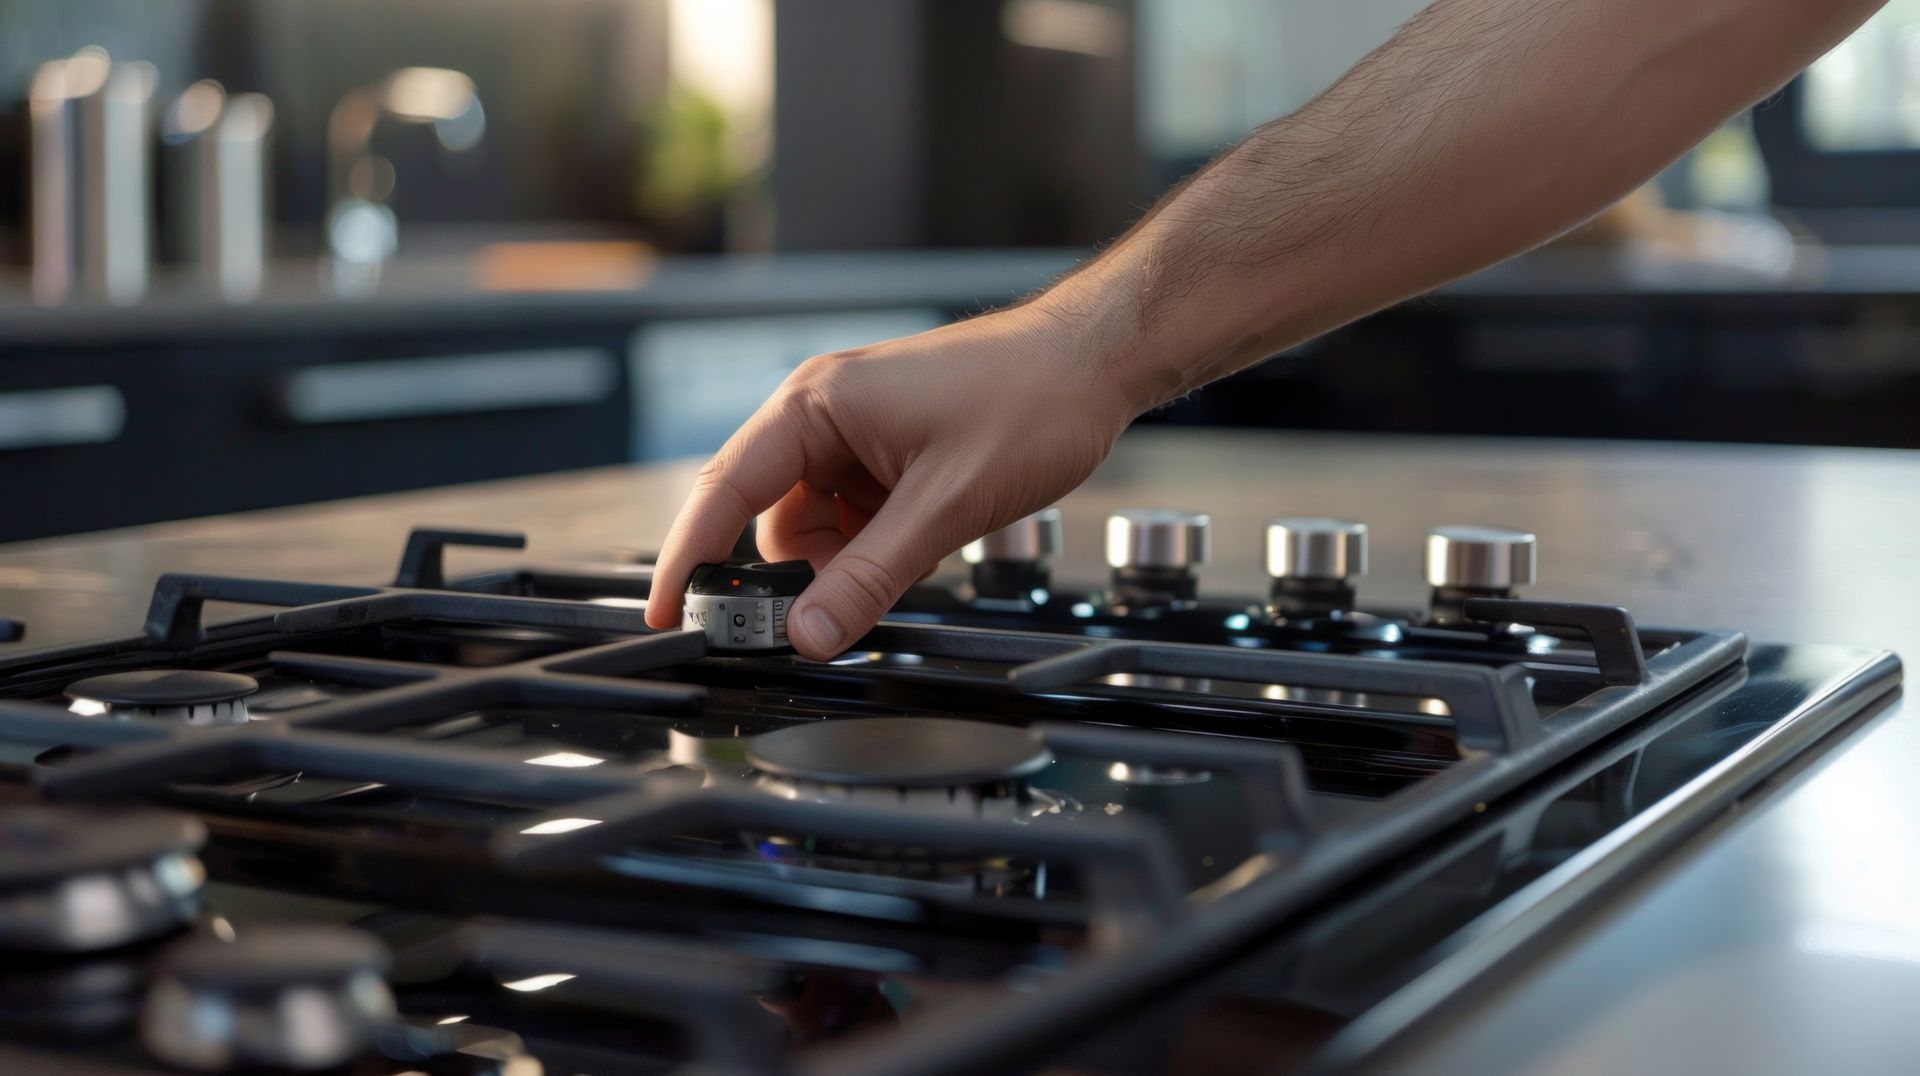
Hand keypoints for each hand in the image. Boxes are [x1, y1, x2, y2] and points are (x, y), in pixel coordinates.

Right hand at [643, 302, 1138, 658]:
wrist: (1097, 362)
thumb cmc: (1030, 399)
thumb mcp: (945, 505)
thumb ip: (870, 575)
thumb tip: (807, 634)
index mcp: (817, 406)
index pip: (722, 490)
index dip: (687, 559)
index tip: (665, 614)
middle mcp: (825, 414)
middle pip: (770, 517)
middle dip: (797, 572)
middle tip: (826, 618)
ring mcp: (859, 434)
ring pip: (817, 525)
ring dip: (845, 561)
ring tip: (910, 562)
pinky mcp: (890, 453)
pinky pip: (856, 517)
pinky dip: (875, 546)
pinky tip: (920, 547)